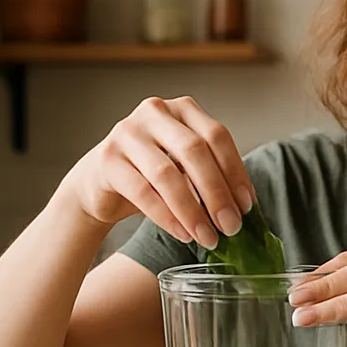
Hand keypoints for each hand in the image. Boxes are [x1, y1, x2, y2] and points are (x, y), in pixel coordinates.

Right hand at [57, 96, 255, 248]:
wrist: (99, 184)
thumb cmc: (151, 175)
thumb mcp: (185, 167)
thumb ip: (211, 175)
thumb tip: (244, 208)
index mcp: (182, 109)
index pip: (217, 136)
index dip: (235, 172)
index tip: (247, 206)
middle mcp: (154, 112)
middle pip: (194, 152)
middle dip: (216, 193)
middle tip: (231, 226)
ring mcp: (127, 133)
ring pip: (167, 174)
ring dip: (192, 211)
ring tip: (207, 237)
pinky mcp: (107, 159)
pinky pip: (143, 192)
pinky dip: (167, 217)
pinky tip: (183, 234)